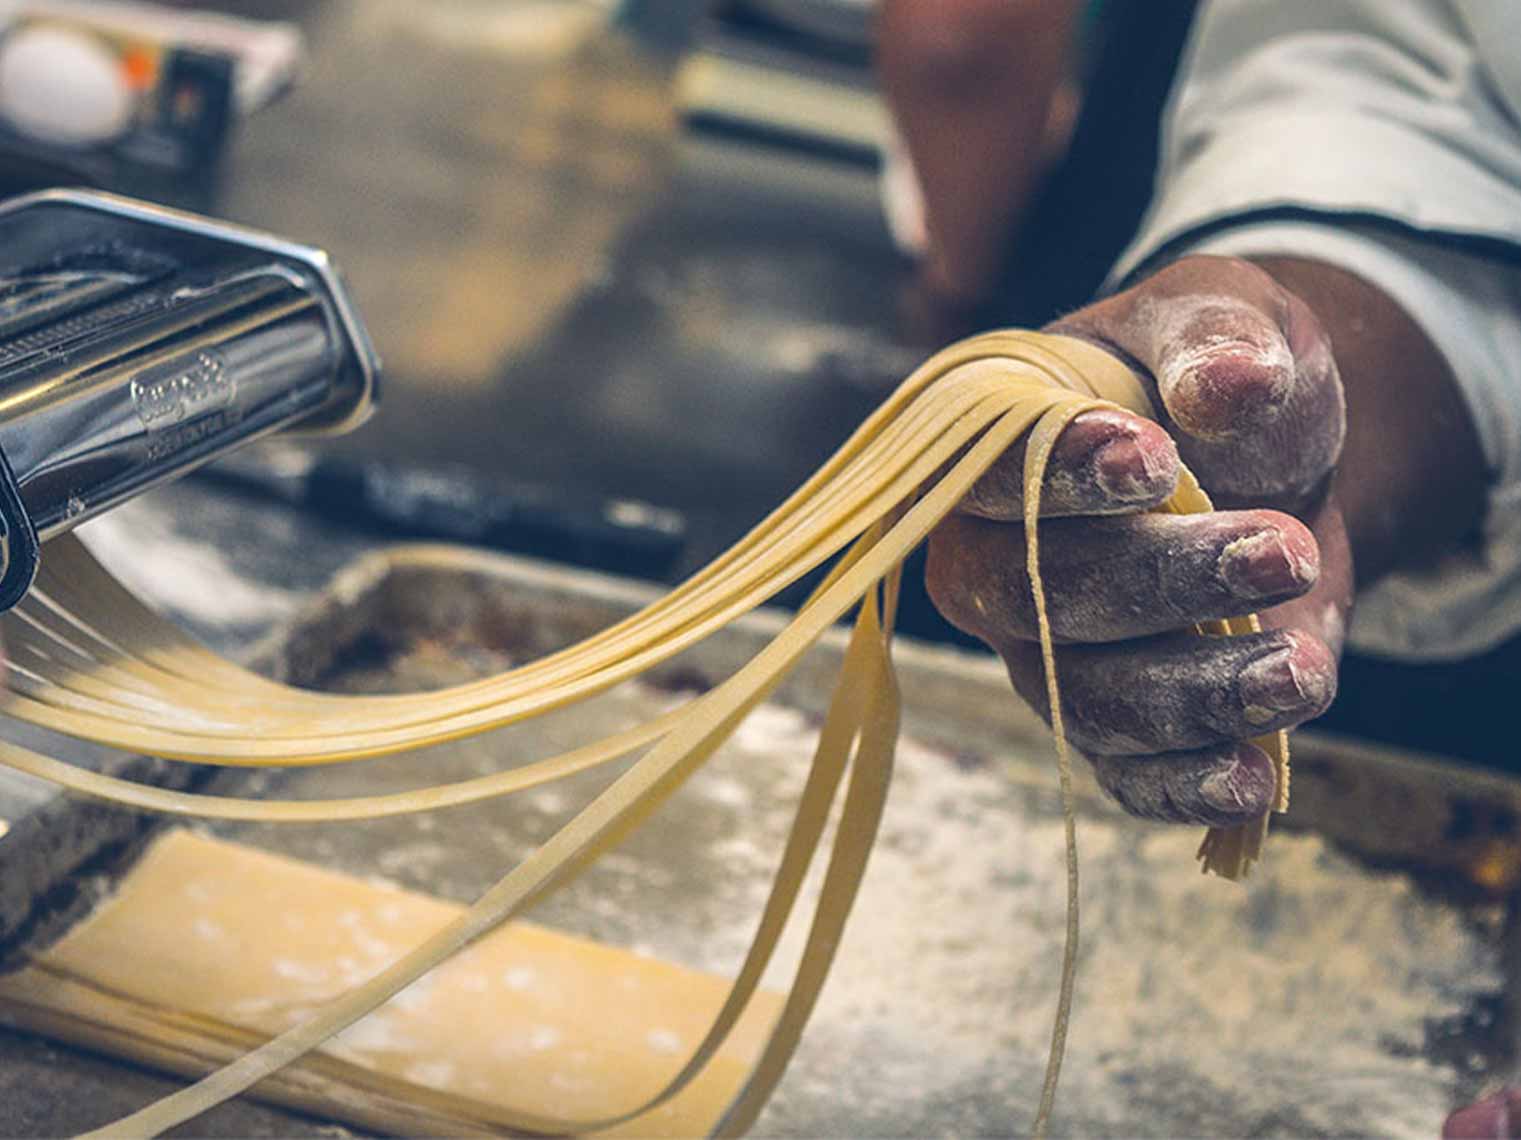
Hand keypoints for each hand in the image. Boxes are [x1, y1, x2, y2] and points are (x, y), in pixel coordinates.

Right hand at [926, 256, 1351, 825]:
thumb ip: (1215, 334)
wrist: (1269, 463)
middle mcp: (991, 559)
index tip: (1156, 463)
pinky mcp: (1104, 720)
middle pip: (1035, 597)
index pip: (988, 475)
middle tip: (1281, 549)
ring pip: (1085, 697)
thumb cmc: (1216, 376)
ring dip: (1194, 692)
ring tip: (1300, 669)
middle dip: (1160, 583)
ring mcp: (1039, 650)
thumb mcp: (1223, 313)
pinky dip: (1181, 785)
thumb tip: (1228, 387)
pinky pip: (1121, 772)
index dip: (1060, 479)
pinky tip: (1252, 776)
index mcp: (991, 447)